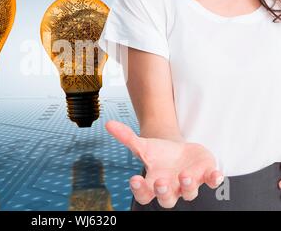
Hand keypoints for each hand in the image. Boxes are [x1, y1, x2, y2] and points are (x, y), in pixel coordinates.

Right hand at [105, 120, 223, 208]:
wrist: (178, 152)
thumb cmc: (159, 154)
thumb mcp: (143, 145)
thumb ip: (126, 137)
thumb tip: (108, 124)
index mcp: (153, 183)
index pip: (143, 194)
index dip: (139, 190)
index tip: (134, 179)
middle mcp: (171, 188)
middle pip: (166, 199)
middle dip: (164, 192)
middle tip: (161, 183)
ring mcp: (189, 183)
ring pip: (189, 193)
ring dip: (188, 186)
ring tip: (184, 175)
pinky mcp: (204, 176)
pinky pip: (211, 182)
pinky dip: (214, 179)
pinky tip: (215, 174)